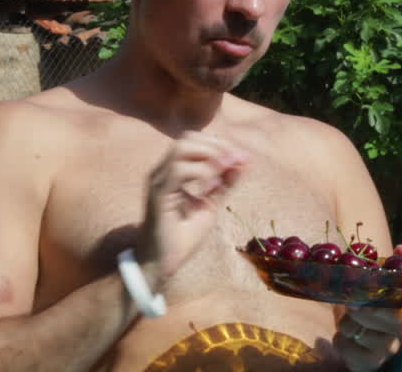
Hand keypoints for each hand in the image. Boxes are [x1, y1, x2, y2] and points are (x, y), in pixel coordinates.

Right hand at [136, 132, 248, 288]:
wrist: (161, 264)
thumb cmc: (181, 236)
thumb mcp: (210, 205)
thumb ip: (224, 184)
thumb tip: (243, 162)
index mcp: (173, 172)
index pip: (194, 141)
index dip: (219, 144)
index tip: (242, 158)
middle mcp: (162, 172)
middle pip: (187, 138)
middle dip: (216, 145)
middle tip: (234, 162)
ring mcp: (158, 181)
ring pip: (182, 148)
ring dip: (209, 155)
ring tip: (224, 170)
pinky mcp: (158, 195)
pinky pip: (179, 171)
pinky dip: (201, 173)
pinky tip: (210, 187)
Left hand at [334, 244, 401, 370]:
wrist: (362, 334)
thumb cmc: (375, 302)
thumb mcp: (384, 279)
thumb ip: (396, 262)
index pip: (401, 306)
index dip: (380, 298)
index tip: (361, 290)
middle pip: (385, 319)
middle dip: (360, 309)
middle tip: (349, 303)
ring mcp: (388, 350)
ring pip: (358, 332)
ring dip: (345, 323)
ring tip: (349, 321)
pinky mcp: (370, 364)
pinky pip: (345, 347)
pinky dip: (339, 340)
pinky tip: (347, 338)